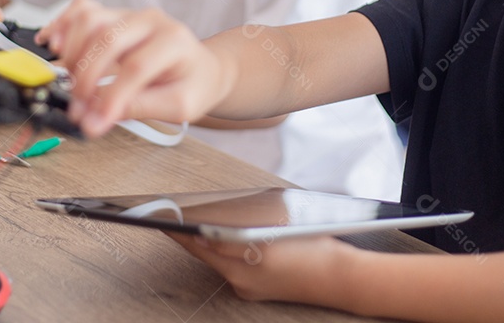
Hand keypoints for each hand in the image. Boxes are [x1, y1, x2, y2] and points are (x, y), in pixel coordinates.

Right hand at [35, 0, 230, 136]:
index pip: (136, 67)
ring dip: (72, 54)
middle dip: (87, 78)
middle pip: (108, 40)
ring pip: (90, 20)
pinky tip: (53, 45)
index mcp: (175, 41)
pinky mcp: (112, 15)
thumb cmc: (191, 85)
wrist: (199, 68)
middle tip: (79, 108)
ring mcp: (129, 14)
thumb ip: (138, 109)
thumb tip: (94, 120)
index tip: (95, 120)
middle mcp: (151, 20)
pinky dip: (62, 25)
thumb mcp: (178, 106)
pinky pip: (82, 9)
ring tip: (72, 84)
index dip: (111, 96)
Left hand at [166, 232, 346, 305]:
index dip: (179, 233)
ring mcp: (251, 286)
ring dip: (214, 242)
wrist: (341, 278)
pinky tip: (238, 237)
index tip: (161, 220)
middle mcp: (241, 282)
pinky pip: (238, 266)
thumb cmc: (311, 251)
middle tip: (179, 216)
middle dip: (195, 235)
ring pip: (222, 259)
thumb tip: (202, 236)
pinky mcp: (261, 287)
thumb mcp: (270, 236)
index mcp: (241, 269)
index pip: (198, 248)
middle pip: (207, 254)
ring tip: (205, 221)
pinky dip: (232, 252)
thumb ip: (231, 239)